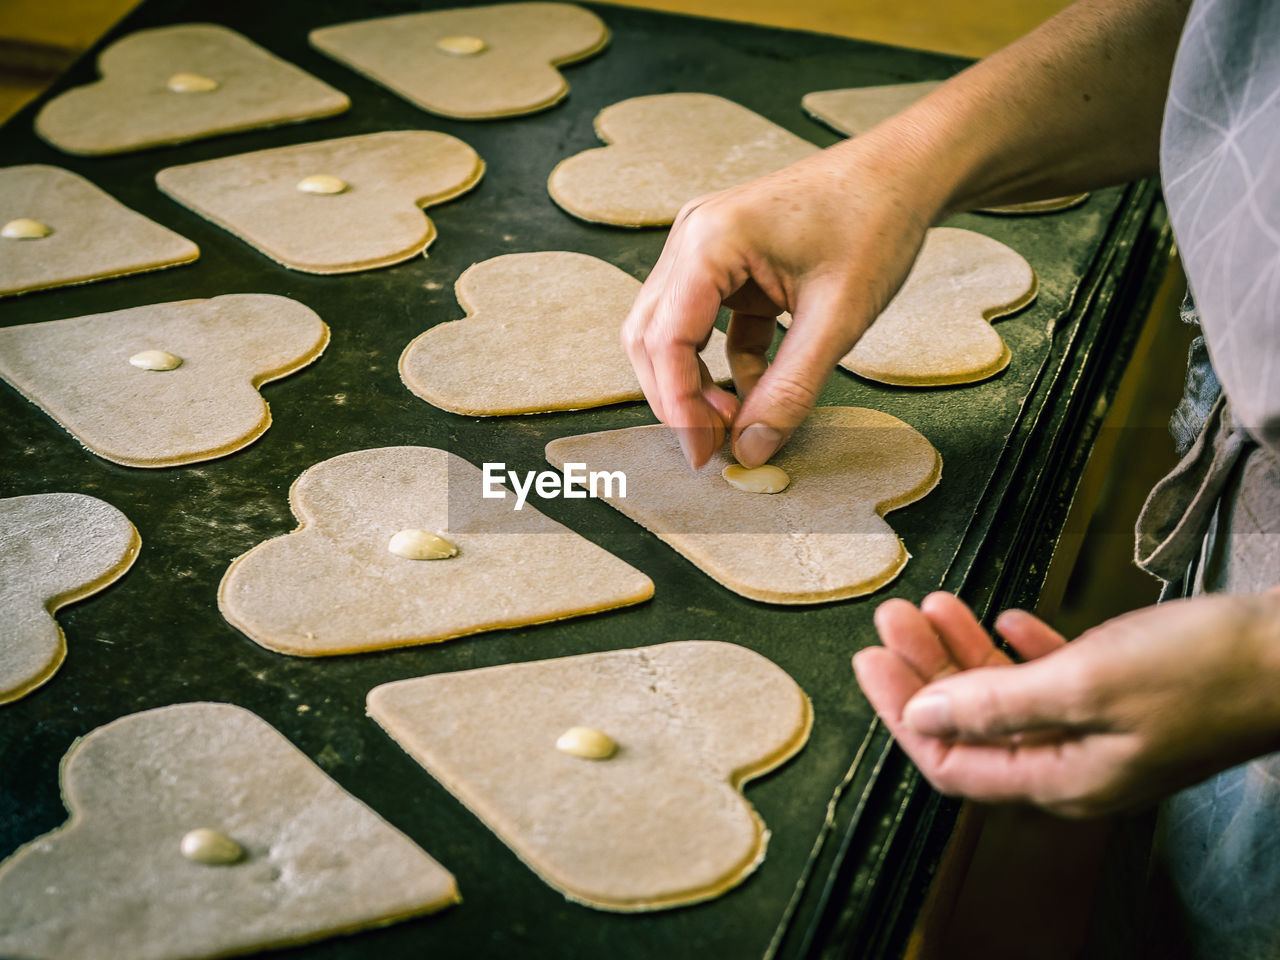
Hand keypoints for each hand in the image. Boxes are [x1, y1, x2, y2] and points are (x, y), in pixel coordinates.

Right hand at [621, 132, 943, 468]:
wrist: (905, 172)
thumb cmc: (875, 222)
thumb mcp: (837, 320)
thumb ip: (790, 390)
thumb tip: (751, 450)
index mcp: (710, 241)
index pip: (666, 340)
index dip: (679, 406)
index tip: (704, 453)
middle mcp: (694, 238)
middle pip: (654, 337)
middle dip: (679, 397)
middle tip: (714, 447)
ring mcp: (706, 248)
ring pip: (674, 332)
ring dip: (697, 382)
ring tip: (737, 420)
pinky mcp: (729, 262)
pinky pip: (709, 324)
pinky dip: (726, 363)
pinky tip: (759, 390)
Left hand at [853, 590, 1279, 816]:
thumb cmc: (1202, 671)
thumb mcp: (1085, 684)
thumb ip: (996, 703)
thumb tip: (923, 715)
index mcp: (1060, 779)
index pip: (950, 761)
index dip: (902, 713)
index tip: (869, 660)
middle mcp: (1072, 765)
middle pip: (972, 723)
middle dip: (926, 669)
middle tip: (894, 616)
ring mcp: (1098, 730)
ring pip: (1006, 694)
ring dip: (966, 649)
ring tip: (934, 602)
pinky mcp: (1122, 697)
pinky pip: (1052, 677)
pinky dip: (1021, 648)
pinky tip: (1005, 618)